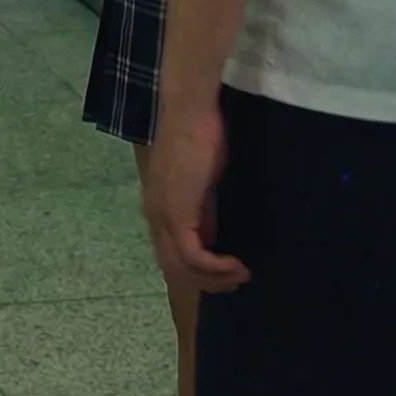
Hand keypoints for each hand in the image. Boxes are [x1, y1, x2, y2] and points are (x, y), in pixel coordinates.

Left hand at [143, 103, 250, 295]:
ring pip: (181, 268)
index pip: (170, 255)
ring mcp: (162, 216)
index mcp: (158, 209)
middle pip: (173, 269)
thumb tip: (212, 237)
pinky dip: (215, 266)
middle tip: (236, 280)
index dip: (198, 272)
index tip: (227, 274)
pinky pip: (193, 255)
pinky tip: (235, 264)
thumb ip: (203, 211)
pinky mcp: (177, 213)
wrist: (190, 113)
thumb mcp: (202, 185)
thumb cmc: (200, 138)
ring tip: (241, 274)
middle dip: (207, 282)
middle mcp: (154, 216)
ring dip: (213, 278)